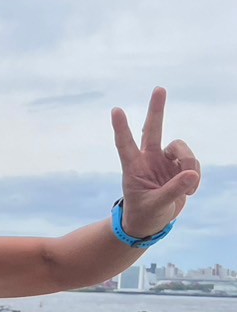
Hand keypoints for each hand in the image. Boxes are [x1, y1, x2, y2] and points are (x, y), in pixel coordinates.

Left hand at [114, 87, 201, 237]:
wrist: (152, 223)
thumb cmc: (144, 214)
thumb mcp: (156, 206)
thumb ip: (172, 191)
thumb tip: (191, 174)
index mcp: (133, 168)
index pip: (125, 145)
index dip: (121, 128)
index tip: (116, 110)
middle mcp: (148, 159)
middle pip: (153, 129)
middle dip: (157, 109)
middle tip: (159, 88)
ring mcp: (164, 161)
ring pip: (182, 148)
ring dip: (189, 163)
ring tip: (188, 187)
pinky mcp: (179, 167)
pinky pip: (193, 163)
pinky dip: (195, 176)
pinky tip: (189, 190)